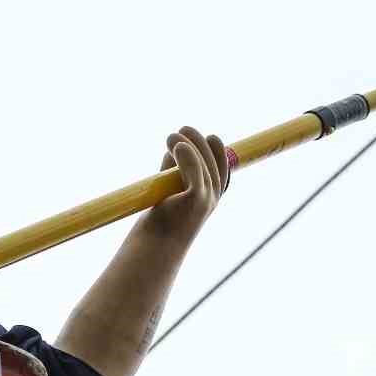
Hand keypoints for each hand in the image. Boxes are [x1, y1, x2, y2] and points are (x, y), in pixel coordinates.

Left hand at [140, 125, 227, 242]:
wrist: (155, 246)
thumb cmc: (161, 221)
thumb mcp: (170, 188)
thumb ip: (175, 167)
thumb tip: (174, 145)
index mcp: (211, 196)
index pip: (221, 164)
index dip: (213, 147)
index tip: (199, 135)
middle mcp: (213, 197)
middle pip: (213, 159)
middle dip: (199, 141)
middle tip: (183, 129)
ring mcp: (206, 199)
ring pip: (202, 162)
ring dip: (188, 143)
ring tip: (171, 136)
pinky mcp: (195, 199)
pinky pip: (195, 169)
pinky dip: (188, 154)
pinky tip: (177, 146)